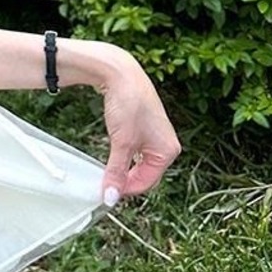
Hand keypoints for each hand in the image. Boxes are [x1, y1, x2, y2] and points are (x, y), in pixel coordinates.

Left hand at [97, 53, 180, 204]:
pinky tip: (113, 153)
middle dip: (125, 179)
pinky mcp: (145, 127)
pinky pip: (135, 150)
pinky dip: (123, 155)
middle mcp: (167, 145)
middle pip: (144, 174)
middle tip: (104, 183)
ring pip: (139, 162)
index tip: (105, 193)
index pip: (146, 182)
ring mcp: (156, 136)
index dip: (125, 189)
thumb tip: (110, 197)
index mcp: (168, 151)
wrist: (121, 73)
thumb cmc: (128, 104)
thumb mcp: (121, 143)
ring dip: (123, 167)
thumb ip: (116, 172)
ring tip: (106, 170)